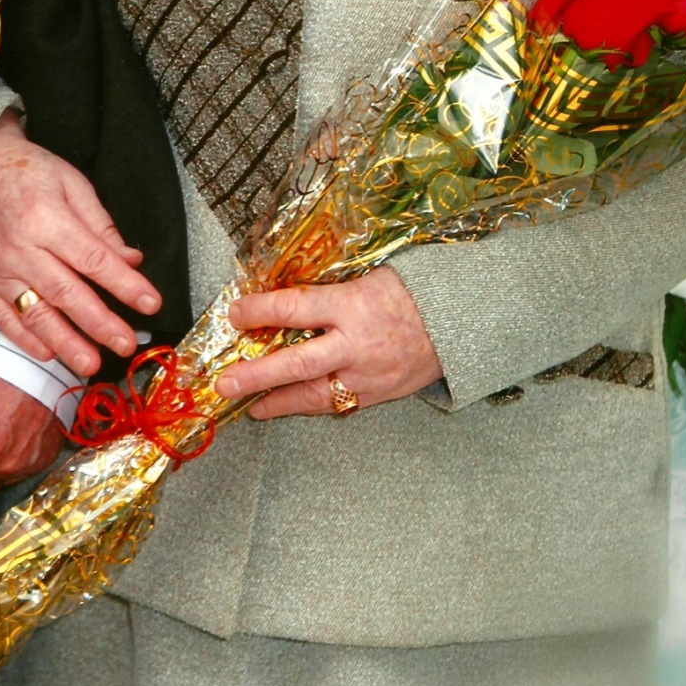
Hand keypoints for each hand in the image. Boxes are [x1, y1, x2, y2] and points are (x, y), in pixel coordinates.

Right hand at [0, 113, 162, 375]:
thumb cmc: (30, 172)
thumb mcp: (73, 184)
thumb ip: (101, 225)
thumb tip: (132, 260)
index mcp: (46, 217)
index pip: (92, 259)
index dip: (124, 284)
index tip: (150, 303)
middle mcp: (19, 248)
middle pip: (66, 293)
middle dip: (99, 323)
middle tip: (126, 343)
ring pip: (34, 313)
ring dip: (64, 342)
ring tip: (90, 364)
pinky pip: (2, 318)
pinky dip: (25, 339)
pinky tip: (48, 354)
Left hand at [216, 267, 441, 418]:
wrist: (461, 324)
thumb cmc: (410, 293)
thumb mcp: (366, 278)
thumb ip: (327, 292)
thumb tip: (281, 299)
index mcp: (353, 305)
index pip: (296, 307)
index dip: (260, 310)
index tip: (234, 313)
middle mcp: (356, 345)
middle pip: (298, 362)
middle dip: (257, 375)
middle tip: (224, 383)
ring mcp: (366, 375)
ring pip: (313, 394)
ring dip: (276, 402)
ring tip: (248, 407)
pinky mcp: (376, 395)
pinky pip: (335, 405)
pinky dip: (306, 406)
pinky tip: (285, 406)